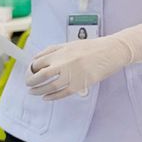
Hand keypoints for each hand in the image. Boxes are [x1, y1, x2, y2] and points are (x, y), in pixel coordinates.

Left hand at [27, 20, 141, 100]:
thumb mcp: (69, 44)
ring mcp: (72, 75)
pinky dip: (51, 97)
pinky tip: (46, 97)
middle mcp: (64, 63)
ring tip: (33, 92)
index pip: (37, 63)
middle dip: (31, 82)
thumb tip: (36, 58)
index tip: (30, 73)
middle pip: (40, 76)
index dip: (30, 70)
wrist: (113, 51)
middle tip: (28, 85)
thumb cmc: (91, 47)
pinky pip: (62, 94)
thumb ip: (52, 50)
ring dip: (38, 91)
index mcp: (60, 53)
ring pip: (49, 86)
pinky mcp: (81, 84)